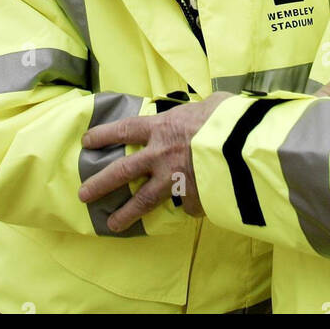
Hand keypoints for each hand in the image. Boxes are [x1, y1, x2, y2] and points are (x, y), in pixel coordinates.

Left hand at [78, 92, 232, 230]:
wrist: (246, 146)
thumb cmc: (229, 119)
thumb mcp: (213, 104)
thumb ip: (202, 110)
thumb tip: (211, 109)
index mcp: (163, 128)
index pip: (125, 130)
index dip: (104, 135)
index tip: (87, 142)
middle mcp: (161, 155)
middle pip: (122, 172)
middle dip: (100, 183)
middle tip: (83, 195)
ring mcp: (174, 180)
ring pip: (143, 200)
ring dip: (125, 213)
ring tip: (112, 224)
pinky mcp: (192, 198)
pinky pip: (187, 205)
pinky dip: (188, 206)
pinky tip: (192, 207)